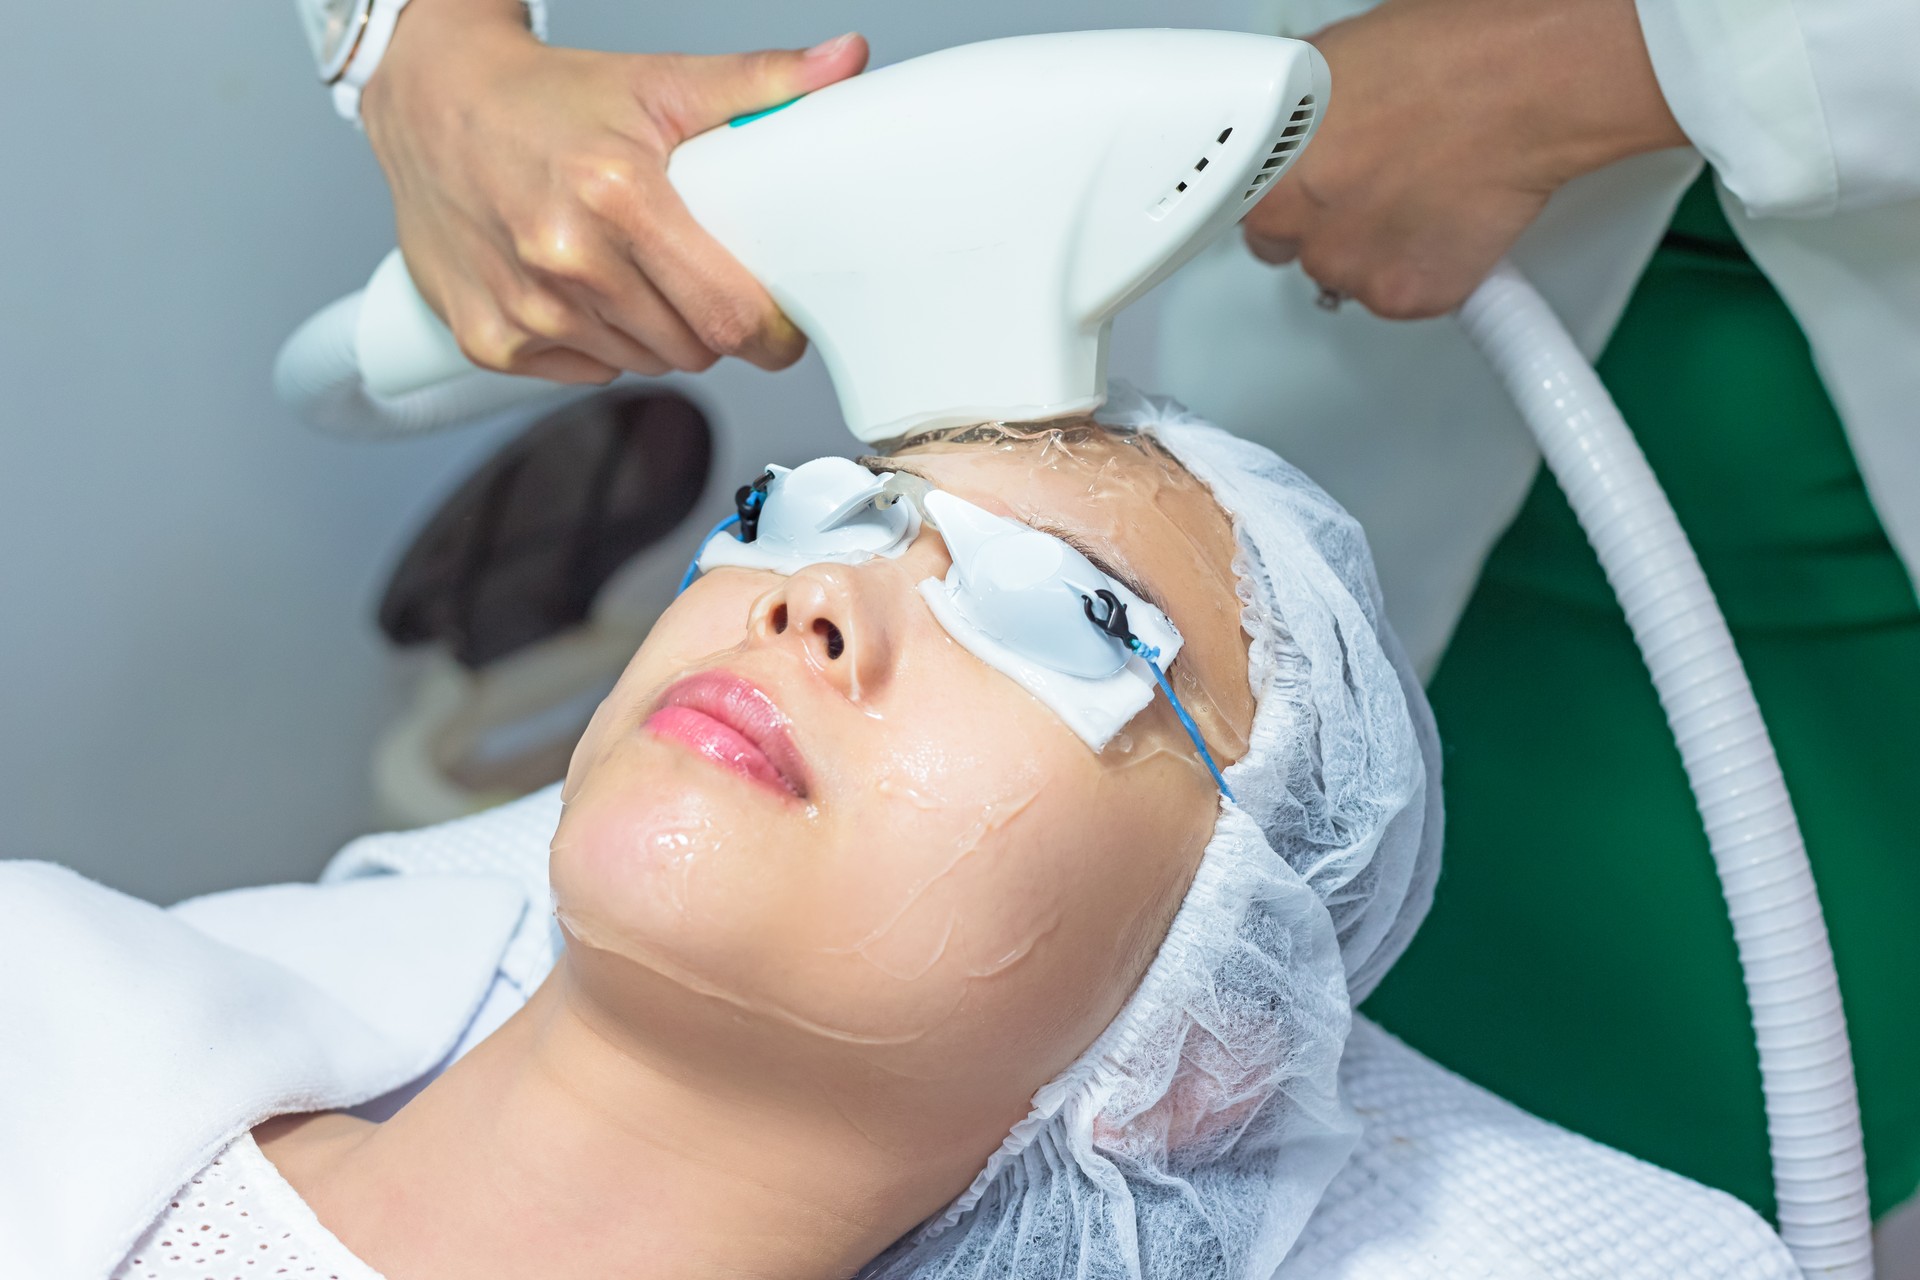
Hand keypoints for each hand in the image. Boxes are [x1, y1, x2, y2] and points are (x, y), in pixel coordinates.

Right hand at [361, 0, 867, 381]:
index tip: (778, 324)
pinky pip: (586, 372)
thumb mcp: (658, 82)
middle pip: (691, 349)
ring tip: (634, 272)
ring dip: (655, 335)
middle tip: (701, 278)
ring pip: (642, 365)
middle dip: (712, 326)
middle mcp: (564, 259)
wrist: (430, 102)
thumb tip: (846, 61)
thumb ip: (757, 84)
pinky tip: (581, 291)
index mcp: (616, 197)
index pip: (727, 315)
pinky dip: (597, 344)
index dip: (769, 332)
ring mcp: (523, 308)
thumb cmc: (545, 99)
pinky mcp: (488, 340)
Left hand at [1243, 0, 1685, 318]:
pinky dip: (1424, 269)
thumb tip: (1293, 123)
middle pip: (1290, 247)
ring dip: (1375, 247)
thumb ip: (1297, 113)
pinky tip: (1448, 219)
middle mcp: (1294, 227)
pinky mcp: (1402, 296)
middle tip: (1375, 183)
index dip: (1283, 196)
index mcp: (1264, 170)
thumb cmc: (1445, 54)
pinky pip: (1400, 293)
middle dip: (1325, 222)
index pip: (1246, 210)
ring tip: (1423, 192)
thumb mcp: (1333, 62)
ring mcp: (1348, 268)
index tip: (1306, 189)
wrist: (1525, 84)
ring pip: (1347, 273)